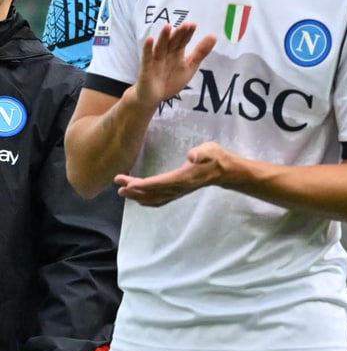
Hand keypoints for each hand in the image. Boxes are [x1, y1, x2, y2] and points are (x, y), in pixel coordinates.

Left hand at [116, 141, 234, 206]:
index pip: (158, 183)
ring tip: (122, 191)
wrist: (224, 170)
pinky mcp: (177, 193)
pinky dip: (146, 200)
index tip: (127, 182)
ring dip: (137, 196)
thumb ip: (201, 153)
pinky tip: (137, 197)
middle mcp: (179, 188)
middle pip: (152, 192)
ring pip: (154, 198)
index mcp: (183, 178)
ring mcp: (178, 192)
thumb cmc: (214, 157)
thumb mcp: (210, 150)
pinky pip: (159, 200)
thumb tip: (192, 156)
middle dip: (133, 189)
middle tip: (117, 182)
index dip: (142, 184)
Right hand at [134, 21, 216, 109]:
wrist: (153, 97)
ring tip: (168, 26)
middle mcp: (166, 54)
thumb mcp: (190, 66)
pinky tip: (150, 39)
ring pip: (160, 47)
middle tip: (186, 24)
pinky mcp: (146, 69)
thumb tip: (214, 36)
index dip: (188, 34)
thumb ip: (200, 52)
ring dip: (164, 37)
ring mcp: (155, 61)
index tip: (193, 24)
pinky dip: (148, 49)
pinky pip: (147, 58)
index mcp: (176, 54)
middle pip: (173, 43)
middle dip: (179, 34)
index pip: (183, 41)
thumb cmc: (171, 80)